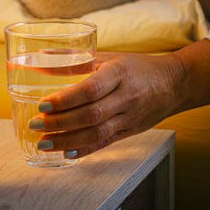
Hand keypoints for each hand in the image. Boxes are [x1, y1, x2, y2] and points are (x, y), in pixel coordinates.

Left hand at [33, 39, 209, 158]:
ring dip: (67, 140)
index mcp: (120, 72)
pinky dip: (84, 150)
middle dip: (60, 122)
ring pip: (97, 133)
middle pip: (91, 114)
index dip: (66, 99)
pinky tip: (65, 153)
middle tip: (36, 125)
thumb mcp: (109, 57)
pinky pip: (105, 143)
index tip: (43, 105)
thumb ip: (76, 60)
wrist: (173, 83)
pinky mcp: (130, 131)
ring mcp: (130, 116)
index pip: (91, 89)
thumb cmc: (137, 67)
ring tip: (43, 143)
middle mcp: (127, 96)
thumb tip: (40, 58)